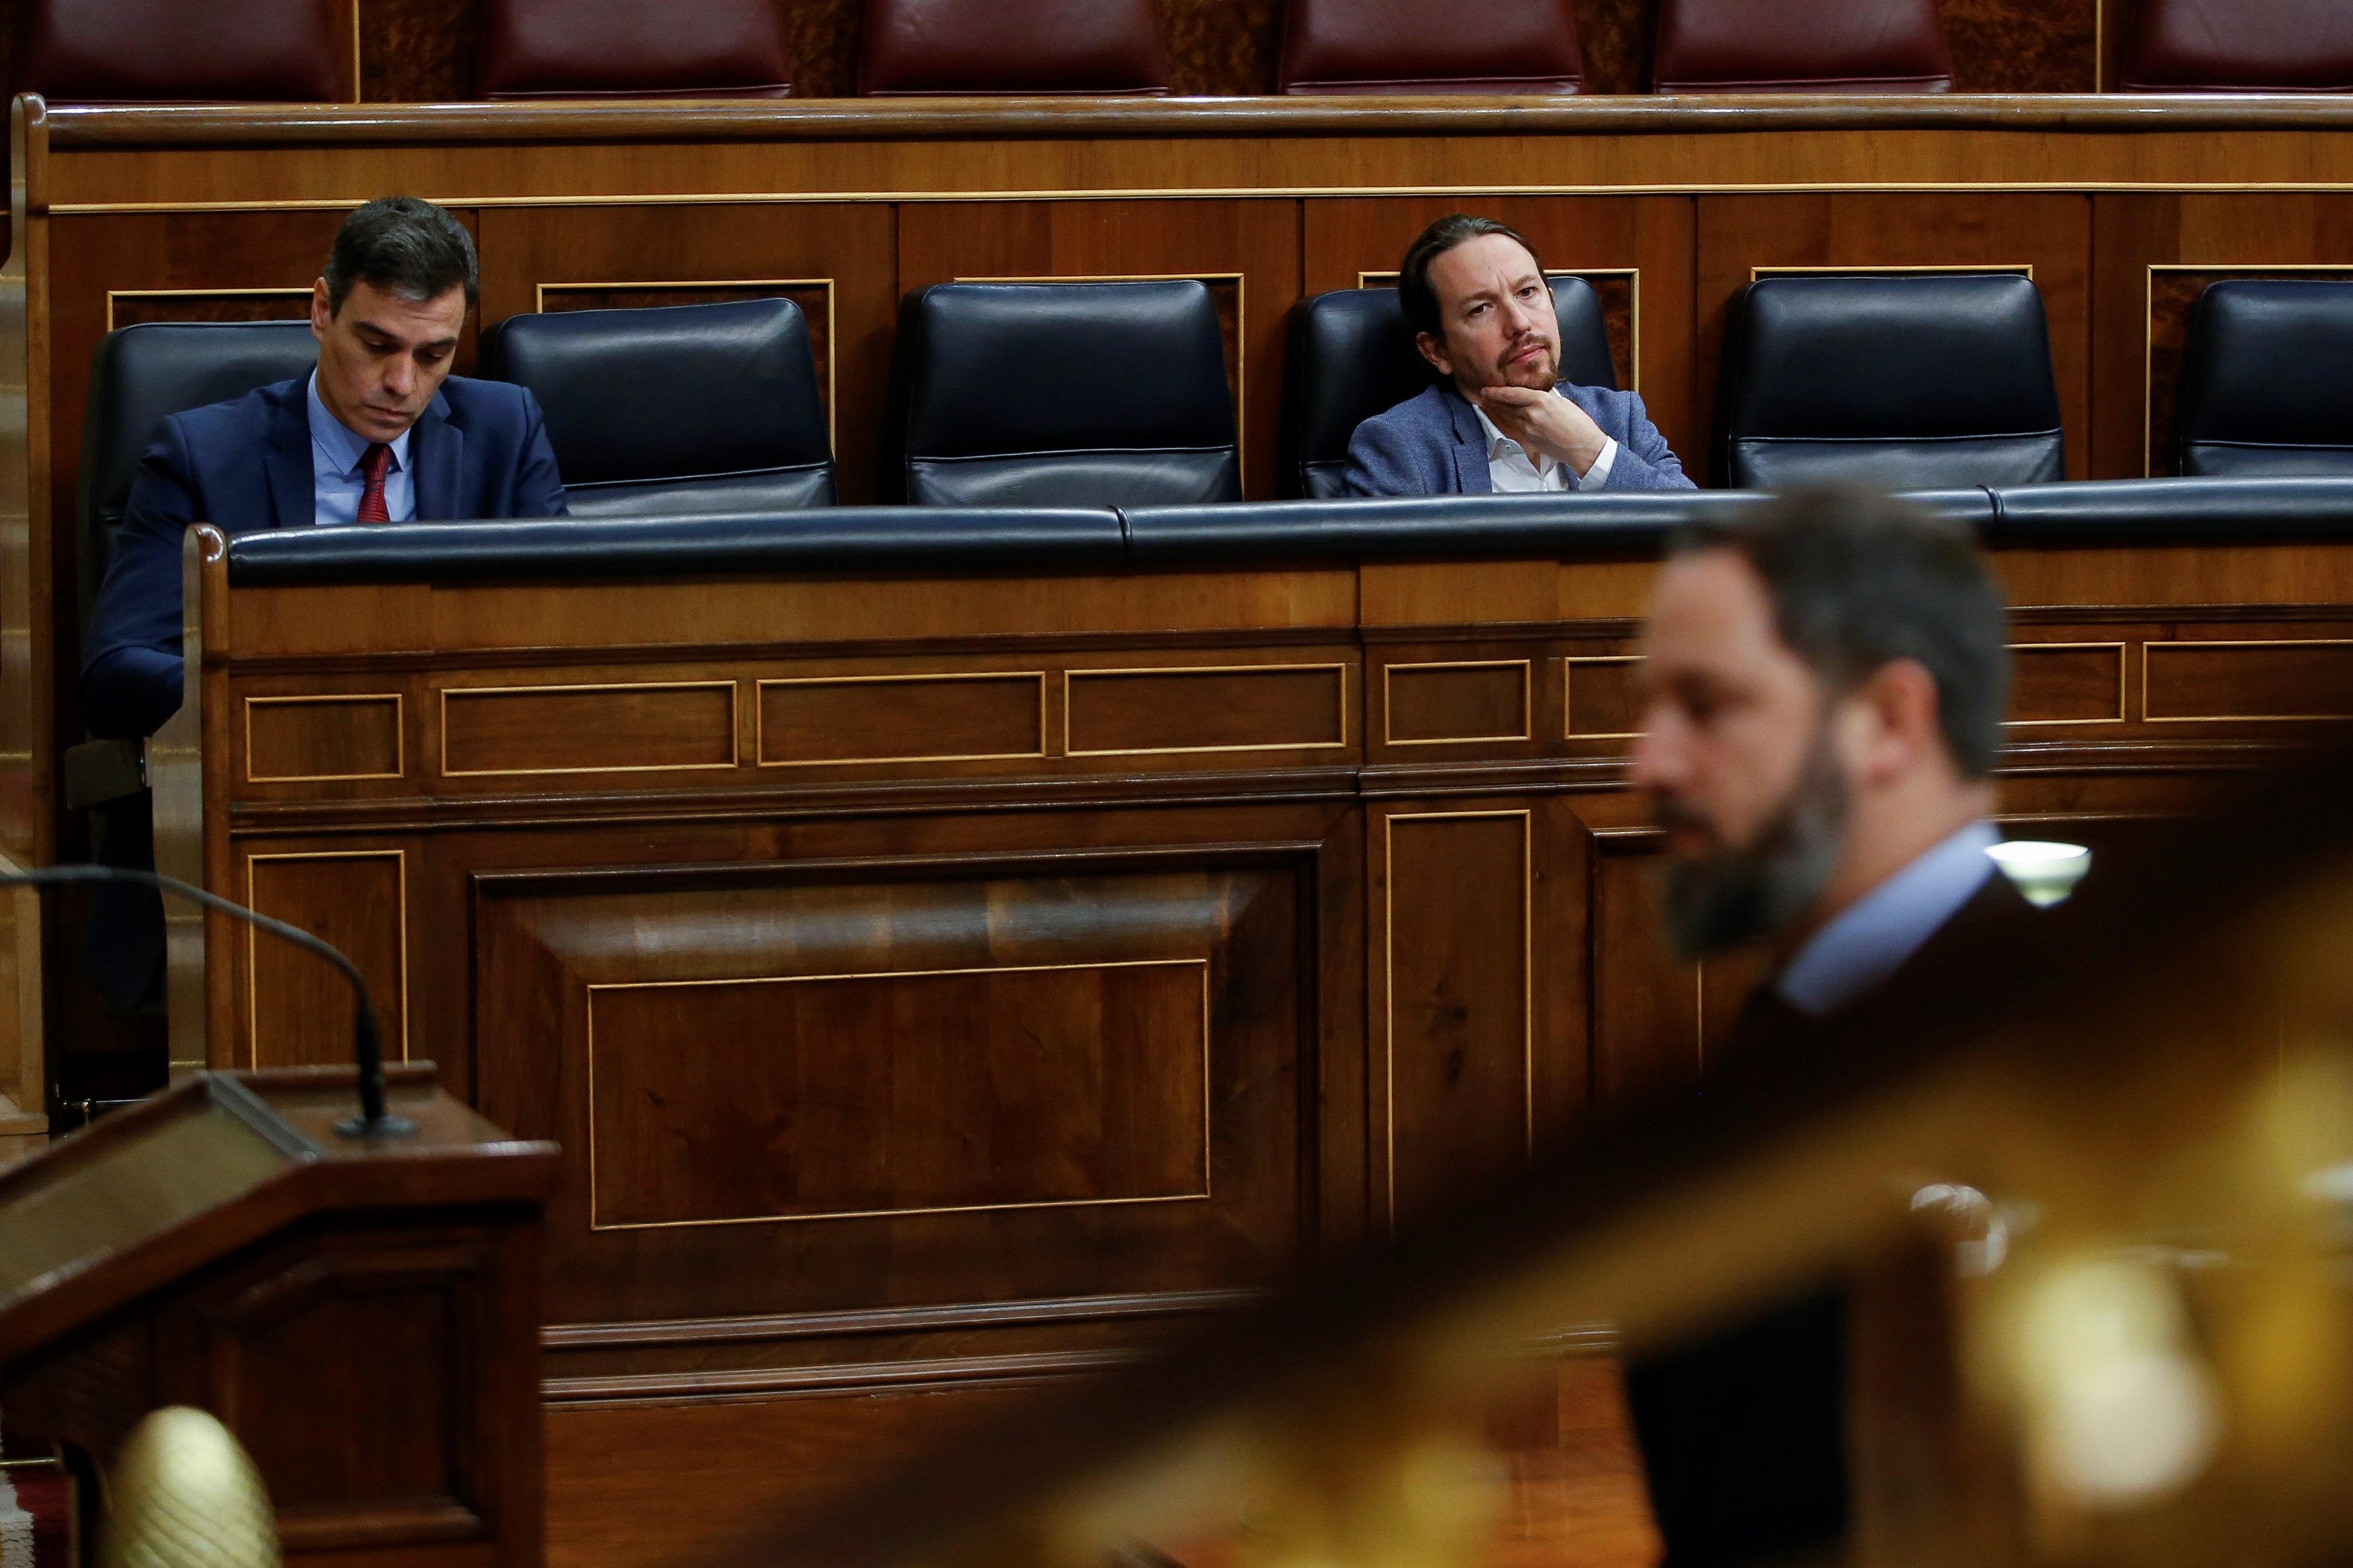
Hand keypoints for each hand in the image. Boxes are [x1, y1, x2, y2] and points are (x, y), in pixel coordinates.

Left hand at [1473, 385, 1607, 476]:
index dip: (1497, 392)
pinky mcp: (1529, 440)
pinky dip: (1507, 421)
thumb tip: (1533, 396)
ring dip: (1497, 411)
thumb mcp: (1562, 403)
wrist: (1582, 447)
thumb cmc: (1578, 424)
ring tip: (1488, 405)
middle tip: (1482, 395)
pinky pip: (1515, 428)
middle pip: (1507, 406)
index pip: (1513, 394)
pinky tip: (1503, 418)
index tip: (1487, 389)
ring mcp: (1529, 429)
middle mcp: (1532, 415)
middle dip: (1493, 401)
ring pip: (1509, 417)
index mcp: (1542, 401)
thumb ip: (1544, 399)